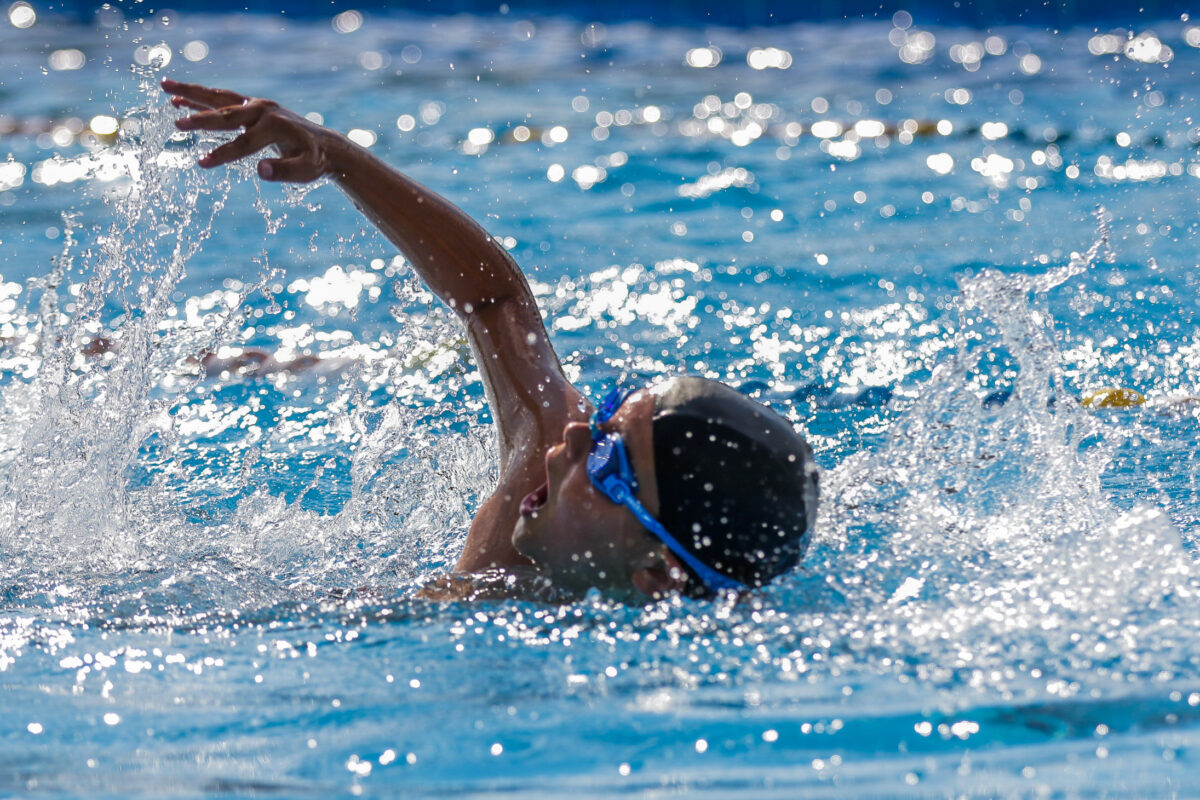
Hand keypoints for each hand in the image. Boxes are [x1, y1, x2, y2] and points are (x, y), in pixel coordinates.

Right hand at [163, 78, 332, 181]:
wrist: (324, 144)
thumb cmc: (314, 161)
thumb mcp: (306, 171)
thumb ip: (285, 172)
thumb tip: (260, 171)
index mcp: (275, 127)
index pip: (244, 144)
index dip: (223, 155)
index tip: (202, 164)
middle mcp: (264, 111)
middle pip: (227, 115)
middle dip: (201, 119)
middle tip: (177, 123)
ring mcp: (257, 105)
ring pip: (220, 98)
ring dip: (192, 93)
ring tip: (165, 87)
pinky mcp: (252, 106)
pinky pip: (223, 100)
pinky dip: (201, 98)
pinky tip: (179, 98)